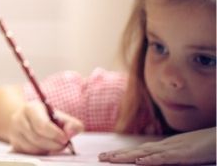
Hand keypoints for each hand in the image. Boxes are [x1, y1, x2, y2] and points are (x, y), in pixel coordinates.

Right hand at [8, 101, 83, 154]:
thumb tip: (71, 133)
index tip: (65, 139)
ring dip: (47, 149)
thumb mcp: (59, 116)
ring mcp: (14, 132)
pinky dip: (40, 152)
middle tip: (63, 144)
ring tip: (54, 144)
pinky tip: (44, 146)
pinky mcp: (14, 143)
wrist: (26, 119)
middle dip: (53, 144)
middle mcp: (18, 119)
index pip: (42, 124)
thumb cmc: (46, 118)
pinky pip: (29, 153)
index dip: (55, 134)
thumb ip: (71, 124)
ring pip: (32, 148)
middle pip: (37, 138)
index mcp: (31, 108)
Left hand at [98, 127, 215, 164]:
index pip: (141, 151)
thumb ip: (173, 156)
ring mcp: (174, 150)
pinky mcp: (184, 155)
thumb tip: (156, 160)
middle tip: (100, 158)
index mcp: (167, 147)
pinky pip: (165, 158)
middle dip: (118, 155)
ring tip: (110, 159)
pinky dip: (152, 160)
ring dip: (127, 156)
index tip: (108, 156)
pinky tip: (140, 162)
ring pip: (146, 154)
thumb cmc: (208, 145)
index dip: (124, 153)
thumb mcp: (188, 153)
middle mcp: (166, 146)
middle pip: (138, 151)